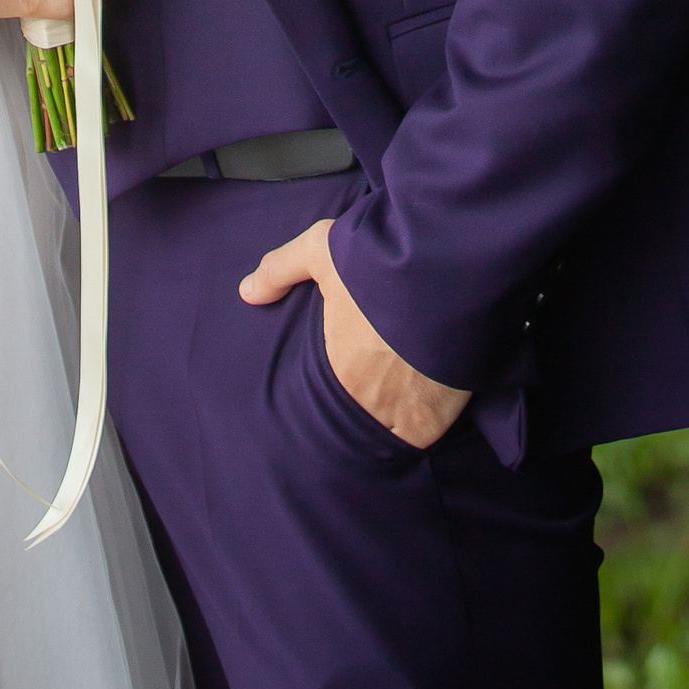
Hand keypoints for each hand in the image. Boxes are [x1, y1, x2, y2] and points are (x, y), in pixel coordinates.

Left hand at [240, 216, 471, 448]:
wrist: (442, 267)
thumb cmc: (378, 260)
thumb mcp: (321, 250)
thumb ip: (280, 270)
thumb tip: (246, 291)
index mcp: (338, 372)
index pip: (325, 403)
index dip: (331, 395)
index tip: (343, 382)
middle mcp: (369, 403)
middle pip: (357, 422)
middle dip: (360, 410)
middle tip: (368, 393)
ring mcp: (405, 415)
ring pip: (388, 436)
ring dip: (388, 424)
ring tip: (393, 403)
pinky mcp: (438, 416)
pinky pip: (423, 437)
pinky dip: (419, 428)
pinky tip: (420, 408)